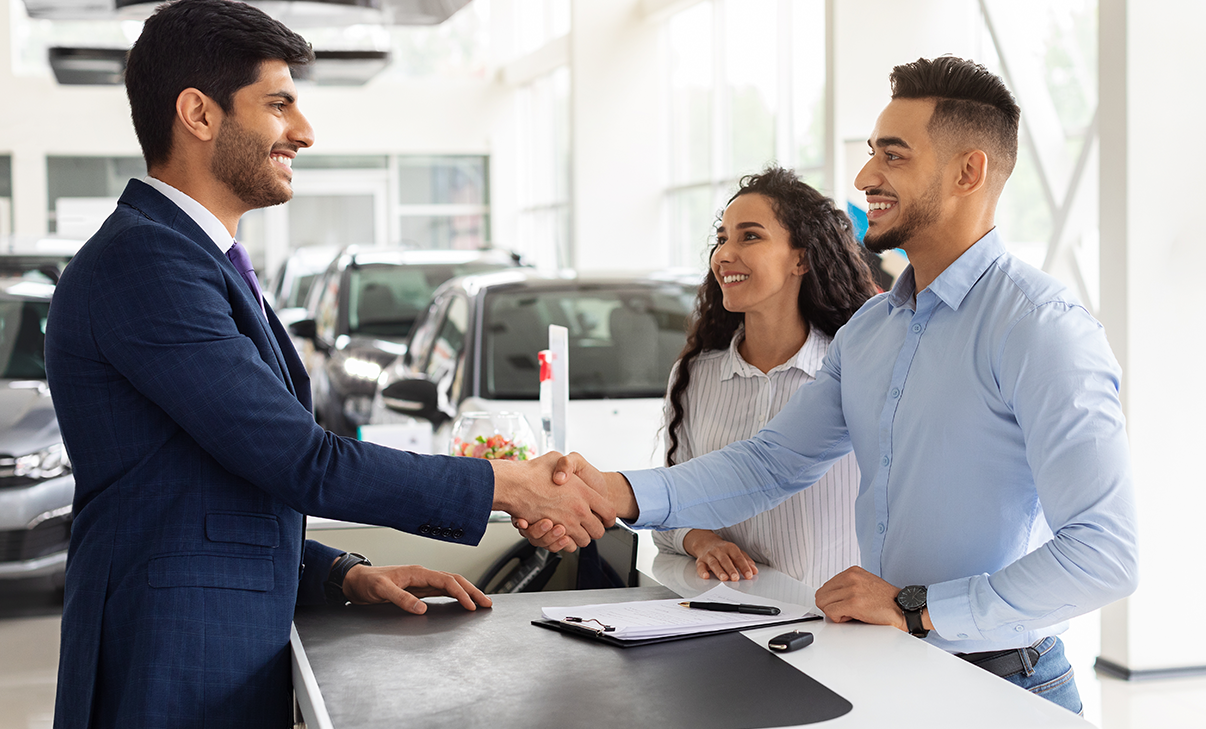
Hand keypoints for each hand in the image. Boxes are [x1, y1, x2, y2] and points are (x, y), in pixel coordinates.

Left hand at [341, 563, 491, 614]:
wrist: (356, 581)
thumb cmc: (367, 582)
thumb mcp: (381, 590)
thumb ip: (401, 598)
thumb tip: (422, 608)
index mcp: (417, 572)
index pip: (446, 581)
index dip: (461, 593)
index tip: (470, 605)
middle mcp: (422, 575)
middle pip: (455, 580)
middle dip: (473, 590)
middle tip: (487, 603)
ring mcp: (422, 582)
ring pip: (451, 585)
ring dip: (467, 592)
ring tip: (481, 602)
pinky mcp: (419, 590)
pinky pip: (443, 591)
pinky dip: (456, 595)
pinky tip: (462, 601)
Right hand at [491, 451, 616, 552]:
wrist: (513, 484)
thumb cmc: (532, 471)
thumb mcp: (556, 457)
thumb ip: (568, 464)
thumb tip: (570, 470)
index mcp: (584, 492)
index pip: (609, 512)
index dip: (608, 517)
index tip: (606, 517)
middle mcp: (578, 510)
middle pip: (598, 531)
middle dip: (595, 529)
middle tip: (589, 524)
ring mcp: (566, 523)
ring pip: (583, 541)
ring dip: (580, 537)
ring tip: (574, 528)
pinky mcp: (552, 533)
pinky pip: (567, 546)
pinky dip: (565, 543)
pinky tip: (562, 534)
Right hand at [682, 529, 757, 580]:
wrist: (706, 542)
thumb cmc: (723, 550)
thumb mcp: (736, 552)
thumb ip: (746, 561)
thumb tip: (754, 570)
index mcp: (730, 548)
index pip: (738, 557)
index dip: (744, 566)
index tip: (749, 575)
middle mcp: (719, 551)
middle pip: (725, 560)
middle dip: (731, 569)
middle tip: (736, 578)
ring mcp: (709, 555)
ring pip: (714, 563)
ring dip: (719, 571)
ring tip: (724, 578)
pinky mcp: (700, 560)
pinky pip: (700, 566)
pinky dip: (702, 571)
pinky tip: (706, 576)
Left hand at [814, 566, 929, 632]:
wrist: (901, 608)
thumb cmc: (884, 600)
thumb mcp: (864, 584)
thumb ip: (846, 586)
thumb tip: (828, 596)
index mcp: (852, 571)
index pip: (825, 587)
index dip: (832, 600)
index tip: (842, 604)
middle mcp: (851, 577)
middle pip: (821, 595)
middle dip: (831, 606)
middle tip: (845, 611)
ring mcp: (852, 589)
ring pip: (823, 604)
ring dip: (835, 612)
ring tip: (850, 613)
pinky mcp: (854, 603)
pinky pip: (831, 613)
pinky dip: (839, 619)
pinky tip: (852, 617)